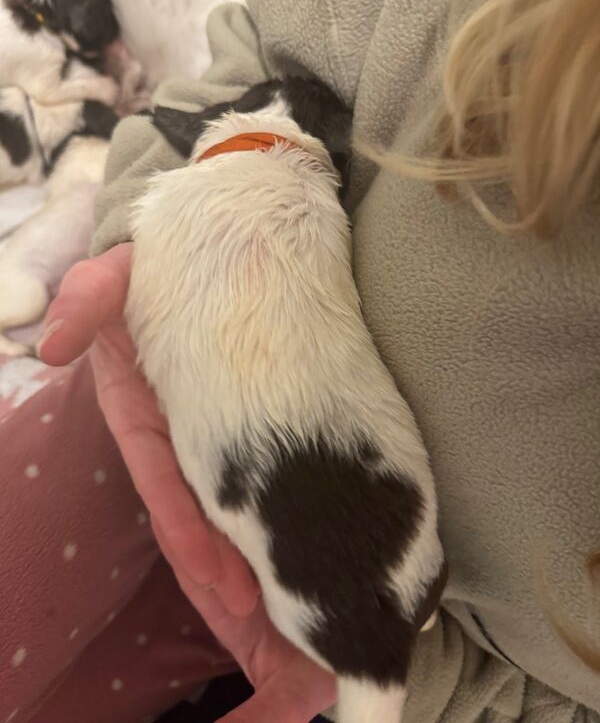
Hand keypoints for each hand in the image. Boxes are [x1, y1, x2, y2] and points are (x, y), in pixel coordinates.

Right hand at [39, 244, 335, 721]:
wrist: (222, 235)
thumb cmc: (162, 260)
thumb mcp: (118, 274)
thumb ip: (89, 299)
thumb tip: (56, 341)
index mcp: (146, 412)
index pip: (170, 486)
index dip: (192, 539)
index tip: (230, 588)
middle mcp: (185, 430)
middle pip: (209, 517)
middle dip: (234, 578)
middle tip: (279, 632)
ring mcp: (225, 425)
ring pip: (243, 505)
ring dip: (268, 562)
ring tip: (310, 623)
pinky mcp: (267, 412)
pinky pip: (277, 468)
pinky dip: (292, 511)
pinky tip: (327, 546)